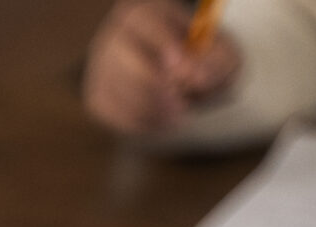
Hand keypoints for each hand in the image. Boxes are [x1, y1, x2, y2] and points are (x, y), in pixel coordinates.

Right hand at [83, 0, 241, 135]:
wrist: (178, 74)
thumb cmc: (199, 58)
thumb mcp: (219, 51)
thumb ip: (216, 60)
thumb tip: (196, 78)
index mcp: (145, 14)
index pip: (145, 22)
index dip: (163, 43)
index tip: (182, 68)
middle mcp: (116, 36)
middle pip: (122, 57)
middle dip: (152, 84)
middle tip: (181, 105)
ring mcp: (102, 67)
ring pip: (116, 88)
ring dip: (150, 107)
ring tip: (179, 113)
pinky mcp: (97, 95)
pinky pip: (111, 112)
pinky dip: (138, 122)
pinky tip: (162, 121)